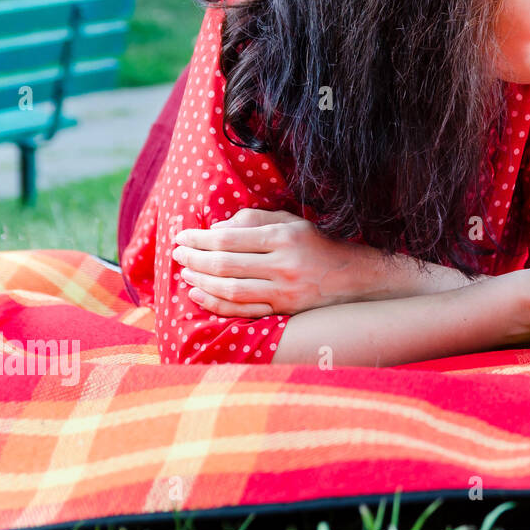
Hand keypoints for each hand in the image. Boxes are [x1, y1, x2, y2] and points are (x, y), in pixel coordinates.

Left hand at [171, 208, 374, 318]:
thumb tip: (215, 229)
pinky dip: (215, 304)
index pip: (229, 238)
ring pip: (230, 289)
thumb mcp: (289, 222)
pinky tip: (199, 294)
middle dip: (194, 258)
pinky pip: (242, 309)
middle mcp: (283, 265)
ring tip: (186, 272)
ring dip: (201, 281)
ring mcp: (283, 290)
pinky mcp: (283, 309)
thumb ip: (253, 221)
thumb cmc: (315, 244)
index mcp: (283, 237)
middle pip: (225, 264)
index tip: (182, 236)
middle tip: (178, 254)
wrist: (352, 276)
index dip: (199, 238)